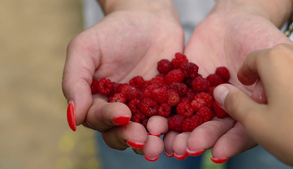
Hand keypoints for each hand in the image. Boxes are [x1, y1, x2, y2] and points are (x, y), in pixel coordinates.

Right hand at [62, 1, 184, 159]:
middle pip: (122, 132)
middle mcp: (121, 108)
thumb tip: (73, 119)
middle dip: (131, 137)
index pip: (98, 118)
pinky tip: (179, 131)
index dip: (109, 120)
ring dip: (152, 140)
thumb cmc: (113, 31)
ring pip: (146, 131)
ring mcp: (146, 108)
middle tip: (143, 139)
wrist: (148, 19)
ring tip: (160, 143)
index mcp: (98, 100)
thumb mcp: (85, 48)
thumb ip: (74, 80)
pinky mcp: (168, 103)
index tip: (123, 115)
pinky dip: (175, 127)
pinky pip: (171, 118)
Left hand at [164, 4, 291, 161]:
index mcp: (249, 108)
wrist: (234, 22)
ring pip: (190, 118)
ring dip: (179, 132)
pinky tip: (155, 120)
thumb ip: (265, 80)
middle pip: (213, 128)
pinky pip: (173, 98)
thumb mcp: (269, 57)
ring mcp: (202, 98)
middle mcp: (224, 108)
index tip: (215, 153)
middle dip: (200, 138)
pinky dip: (164, 109)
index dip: (230, 142)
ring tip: (168, 142)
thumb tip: (259, 102)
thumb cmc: (258, 35)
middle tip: (186, 148)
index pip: (242, 129)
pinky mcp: (184, 86)